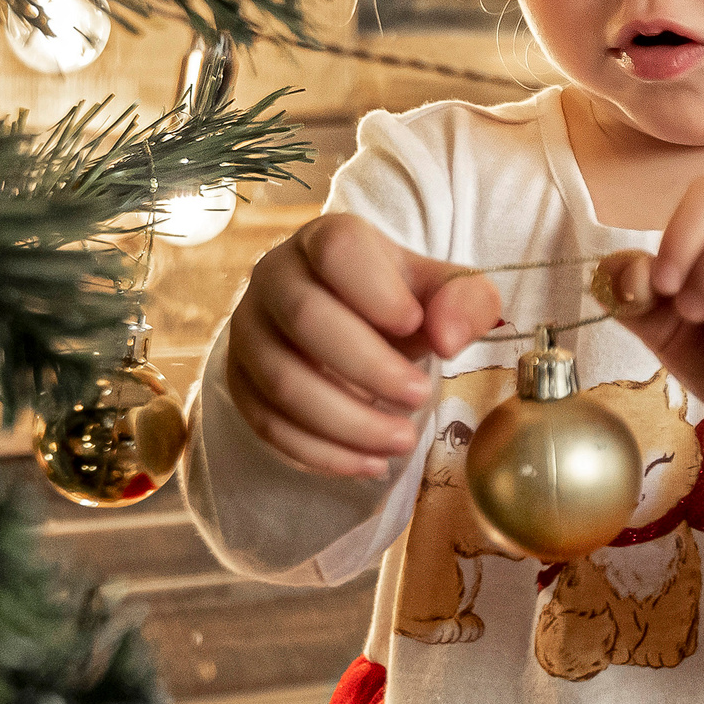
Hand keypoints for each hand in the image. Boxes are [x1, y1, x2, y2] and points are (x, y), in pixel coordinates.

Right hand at [223, 213, 502, 478]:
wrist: (353, 326)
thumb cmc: (399, 303)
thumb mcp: (445, 294)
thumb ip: (465, 302)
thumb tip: (448, 339)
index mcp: (325, 239)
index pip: (336, 250)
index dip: (377, 292)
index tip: (418, 328)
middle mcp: (274, 276)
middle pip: (305, 318)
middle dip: (370, 369)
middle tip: (421, 397)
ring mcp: (248, 330)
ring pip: (282, 381)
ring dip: (348, 423)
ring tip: (402, 441)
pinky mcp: (239, 381)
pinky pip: (267, 423)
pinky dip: (321, 453)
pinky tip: (368, 463)